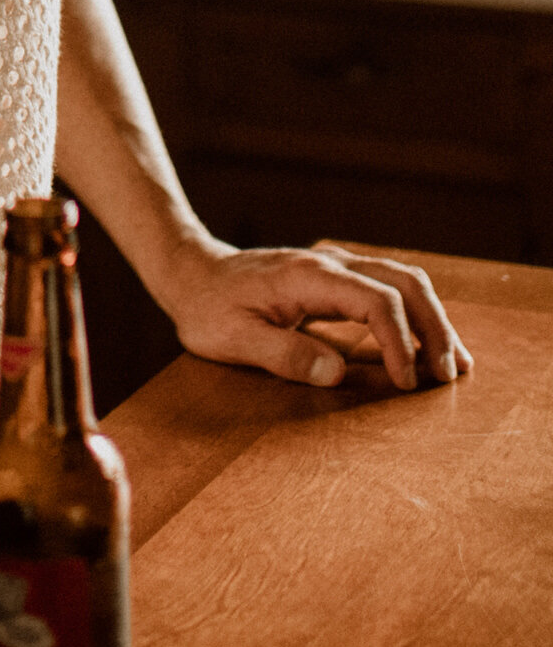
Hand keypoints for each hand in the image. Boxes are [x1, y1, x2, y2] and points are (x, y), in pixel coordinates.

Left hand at [158, 235, 473, 392]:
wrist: (191, 274)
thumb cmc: (208, 308)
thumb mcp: (233, 338)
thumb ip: (283, 354)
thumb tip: (335, 375)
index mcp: (308, 275)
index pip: (374, 300)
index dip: (398, 342)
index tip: (408, 382)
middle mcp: (330, 264)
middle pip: (404, 283)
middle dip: (434, 327)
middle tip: (449, 375)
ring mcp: (336, 268)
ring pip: (403, 283)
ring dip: (432, 321)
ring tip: (454, 365)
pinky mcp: (336, 283)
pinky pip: (388, 293)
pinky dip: (415, 319)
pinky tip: (426, 351)